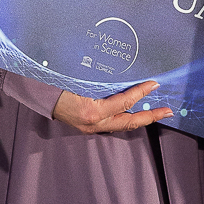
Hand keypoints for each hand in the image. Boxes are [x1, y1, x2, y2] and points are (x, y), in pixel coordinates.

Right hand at [52, 80, 172, 134]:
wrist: (36, 93)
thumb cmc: (55, 82)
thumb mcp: (79, 79)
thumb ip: (101, 82)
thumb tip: (123, 77)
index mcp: (91, 111)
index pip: (123, 102)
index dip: (141, 93)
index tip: (154, 84)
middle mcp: (92, 122)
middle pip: (128, 122)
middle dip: (150, 117)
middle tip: (167, 111)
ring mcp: (89, 126)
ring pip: (121, 125)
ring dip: (138, 118)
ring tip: (153, 112)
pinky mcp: (87, 126)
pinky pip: (111, 123)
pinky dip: (124, 118)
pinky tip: (131, 111)